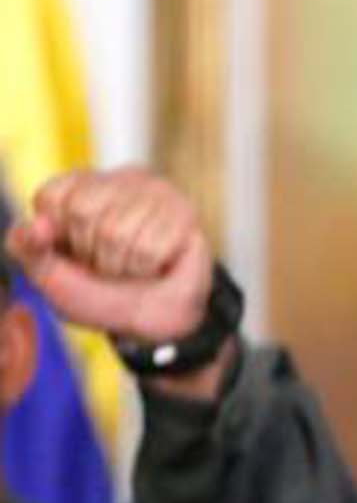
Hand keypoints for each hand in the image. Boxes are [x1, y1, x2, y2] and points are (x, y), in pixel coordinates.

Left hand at [4, 168, 214, 343]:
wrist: (152, 323)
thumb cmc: (100, 294)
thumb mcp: (49, 275)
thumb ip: (26, 248)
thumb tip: (37, 225)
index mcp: (80, 185)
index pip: (52, 198)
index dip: (61, 239)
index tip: (77, 254)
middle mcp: (119, 179)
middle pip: (83, 212)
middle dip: (92, 254)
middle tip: (108, 264)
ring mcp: (156, 192)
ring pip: (118, 232)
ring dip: (121, 266)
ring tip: (132, 268)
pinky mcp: (185, 214)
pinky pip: (151, 247)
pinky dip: (147, 268)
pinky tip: (156, 267)